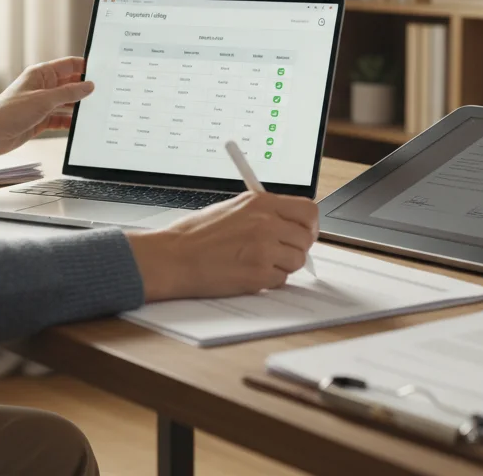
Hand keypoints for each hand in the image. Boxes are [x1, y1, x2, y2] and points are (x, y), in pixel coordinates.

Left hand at [0, 57, 94, 157]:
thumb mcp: (44, 100)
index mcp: (41, 74)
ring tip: (97, 110)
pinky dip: (69, 121)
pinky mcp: (40, 120)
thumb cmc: (10, 112)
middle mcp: (43, 87)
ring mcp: (42, 104)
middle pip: (70, 84)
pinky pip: (60, 119)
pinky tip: (81, 125)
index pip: (69, 65)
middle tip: (104, 93)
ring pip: (67, 102)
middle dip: (85, 89)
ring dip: (79, 107)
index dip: (85, 66)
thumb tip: (88, 85)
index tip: (103, 71)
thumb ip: (69, 93)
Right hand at [124, 192, 319, 301]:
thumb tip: (290, 225)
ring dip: (282, 265)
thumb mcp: (233, 209)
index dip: (309, 224)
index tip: (304, 232)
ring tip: (257, 262)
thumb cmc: (195, 235)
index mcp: (261, 202)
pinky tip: (247, 273)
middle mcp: (266, 222)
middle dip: (296, 247)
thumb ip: (264, 214)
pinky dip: (269, 280)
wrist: (174, 257)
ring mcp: (264, 249)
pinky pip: (281, 280)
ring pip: (297, 260)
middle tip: (280, 252)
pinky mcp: (258, 274)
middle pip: (306, 238)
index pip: (308, 210)